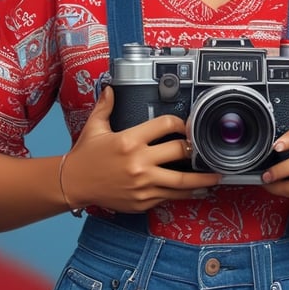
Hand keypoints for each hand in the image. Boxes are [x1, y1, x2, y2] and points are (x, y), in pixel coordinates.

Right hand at [61, 86, 220, 211]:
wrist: (72, 183)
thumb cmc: (85, 155)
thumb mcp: (95, 126)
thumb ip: (106, 105)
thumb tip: (111, 88)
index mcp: (130, 140)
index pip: (165, 125)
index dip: (181, 124)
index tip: (185, 126)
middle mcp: (138, 162)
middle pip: (179, 152)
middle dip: (195, 149)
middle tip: (204, 148)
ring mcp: (142, 184)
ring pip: (181, 181)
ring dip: (201, 179)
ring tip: (215, 176)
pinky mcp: (142, 201)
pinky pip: (170, 197)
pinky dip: (186, 194)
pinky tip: (197, 191)